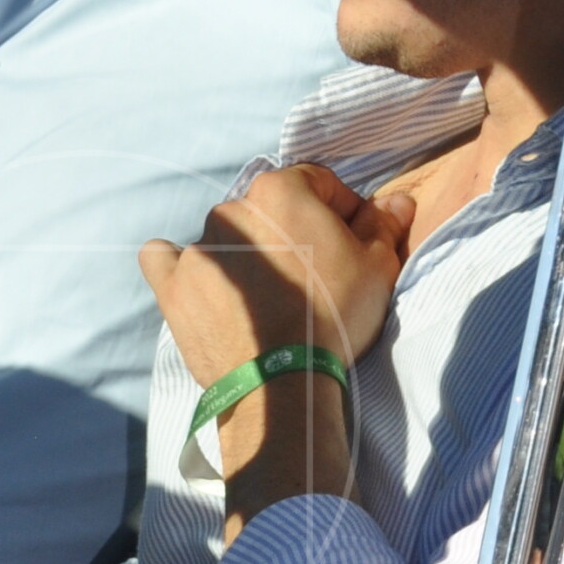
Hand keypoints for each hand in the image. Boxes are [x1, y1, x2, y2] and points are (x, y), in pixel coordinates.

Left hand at [137, 161, 406, 388]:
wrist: (281, 380)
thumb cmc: (333, 316)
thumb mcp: (376, 267)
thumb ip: (384, 225)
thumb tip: (397, 199)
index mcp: (281, 190)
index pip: (318, 183)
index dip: (340, 211)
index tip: (351, 242)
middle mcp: (231, 208)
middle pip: (269, 211)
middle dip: (290, 234)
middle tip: (310, 277)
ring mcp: (197, 247)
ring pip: (224, 237)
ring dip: (244, 254)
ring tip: (264, 296)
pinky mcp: (173, 285)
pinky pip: (166, 259)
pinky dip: (182, 267)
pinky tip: (200, 282)